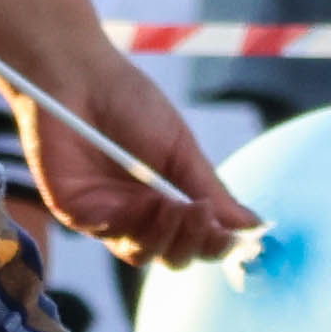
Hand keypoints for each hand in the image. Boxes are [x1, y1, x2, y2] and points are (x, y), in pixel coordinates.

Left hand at [11, 54, 253, 268]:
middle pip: (172, 255)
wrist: (78, 76)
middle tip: (206, 216)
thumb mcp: (180, 148)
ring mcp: (106, 216)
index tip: (238, 236)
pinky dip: (141, 226)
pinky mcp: (78, 213)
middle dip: (195, 242)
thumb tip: (252, 226)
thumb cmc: (129, 103)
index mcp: (165, 197)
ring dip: (170, 235)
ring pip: (144, 254)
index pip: (195, 237)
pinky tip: (155, 203)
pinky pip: (113, 236)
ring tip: (182, 207)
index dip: (217, 243)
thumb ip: (210, 189)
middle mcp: (137, 213)